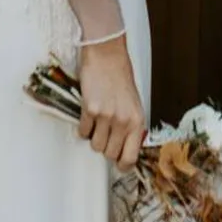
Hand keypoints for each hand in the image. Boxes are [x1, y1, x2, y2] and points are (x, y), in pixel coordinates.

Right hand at [76, 35, 145, 168]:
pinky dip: (84, 127)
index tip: (118, 164)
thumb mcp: (134, 104)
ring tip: (98, 122)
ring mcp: (106, 117)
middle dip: (106, 148)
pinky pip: (83, 132)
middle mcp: (123, 121)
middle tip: (106, 134)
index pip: (130, 157)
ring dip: (94, 137)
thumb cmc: (121, 78)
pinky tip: (89, 115)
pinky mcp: (90, 110)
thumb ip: (131, 127)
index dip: (122, 164)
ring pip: (95, 145)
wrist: (107, 56)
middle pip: (110, 154)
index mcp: (137, 121)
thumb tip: (125, 148)